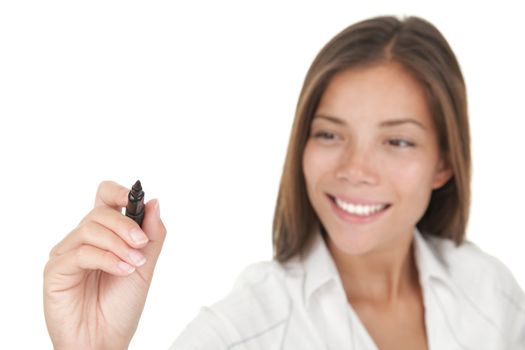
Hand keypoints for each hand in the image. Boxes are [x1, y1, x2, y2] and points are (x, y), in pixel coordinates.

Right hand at [43, 181, 166, 349]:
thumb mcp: (145, 265)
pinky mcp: (56, 270)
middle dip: (126, 225)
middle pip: (100, 212)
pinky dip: (107, 259)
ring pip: (90, 229)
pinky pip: (81, 253)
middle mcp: (83, 240)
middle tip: (142, 245)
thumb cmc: (122, 305)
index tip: (136, 195)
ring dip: (119, 244)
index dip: (119, 191)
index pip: (104, 198)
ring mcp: (67, 253)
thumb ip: (152, 234)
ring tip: (135, 263)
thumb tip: (154, 202)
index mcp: (104, 235)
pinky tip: (123, 270)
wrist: (105, 340)